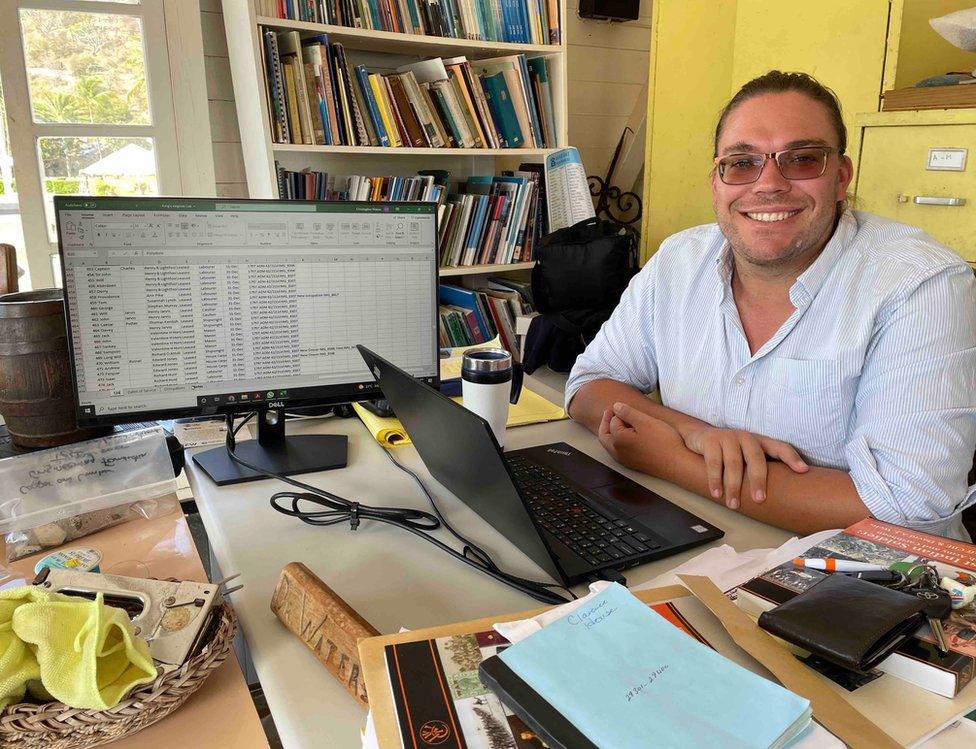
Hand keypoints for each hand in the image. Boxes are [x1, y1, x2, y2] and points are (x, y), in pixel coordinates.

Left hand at [598, 402, 681, 474]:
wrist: (678, 464)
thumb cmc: (663, 442)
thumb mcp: (645, 421)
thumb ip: (627, 413)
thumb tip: (615, 407)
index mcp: (617, 441)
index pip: (611, 422)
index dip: (617, 412)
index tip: (621, 406)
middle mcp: (617, 453)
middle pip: (605, 436)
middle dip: (606, 423)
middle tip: (612, 412)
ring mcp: (625, 461)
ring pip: (611, 445)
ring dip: (613, 432)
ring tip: (623, 422)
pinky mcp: (634, 464)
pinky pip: (620, 451)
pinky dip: (620, 441)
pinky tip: (631, 436)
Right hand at [677, 424, 807, 509]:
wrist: (699, 436)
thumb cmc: (728, 451)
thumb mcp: (745, 455)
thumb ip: (759, 467)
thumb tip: (780, 493)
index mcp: (759, 441)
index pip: (779, 447)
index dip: (792, 458)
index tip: (803, 470)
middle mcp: (746, 437)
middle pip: (756, 459)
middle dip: (758, 480)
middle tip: (759, 499)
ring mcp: (728, 437)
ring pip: (734, 464)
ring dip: (733, 486)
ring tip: (733, 504)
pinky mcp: (711, 441)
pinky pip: (714, 463)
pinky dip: (715, 480)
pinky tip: (717, 493)